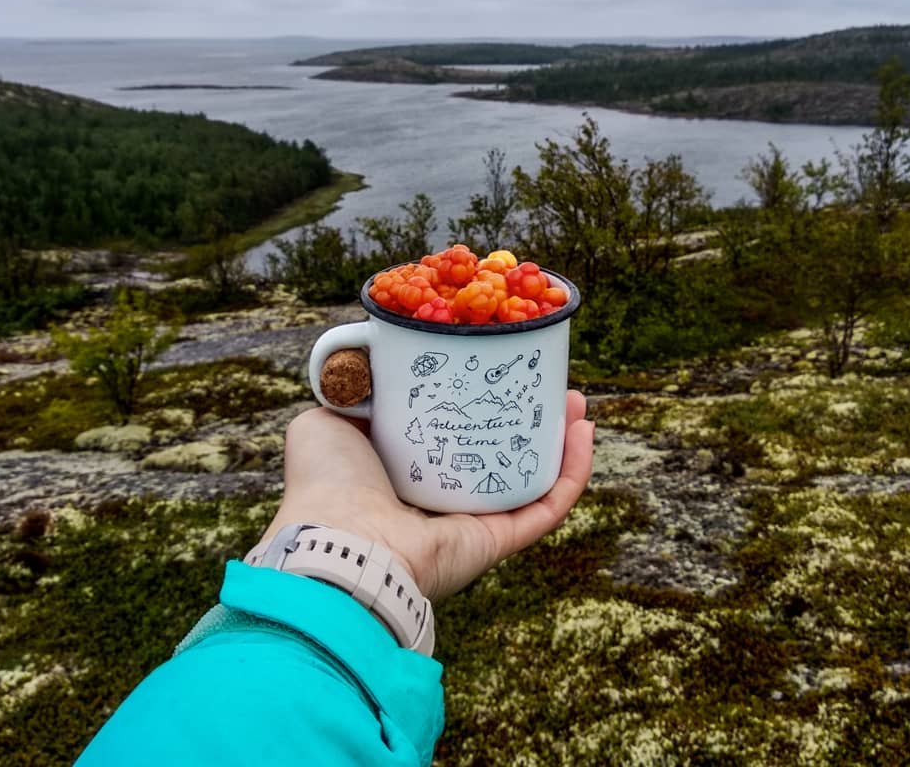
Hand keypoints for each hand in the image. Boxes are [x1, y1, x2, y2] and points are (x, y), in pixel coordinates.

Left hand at [258, 391, 593, 601]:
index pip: (450, 433)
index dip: (480, 400)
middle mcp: (439, 498)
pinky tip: (584, 435)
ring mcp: (471, 523)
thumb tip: (362, 363)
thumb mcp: (325, 420)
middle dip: (530, 418)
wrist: (335, 545)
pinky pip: (546, 508)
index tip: (500, 368)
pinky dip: (572, 475)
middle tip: (549, 383)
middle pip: (499, 453)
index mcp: (402, 471)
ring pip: (531, 479)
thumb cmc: (324, 485)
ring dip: (561, 443)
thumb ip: (346, 391)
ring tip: (576, 404)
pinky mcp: (495, 542)